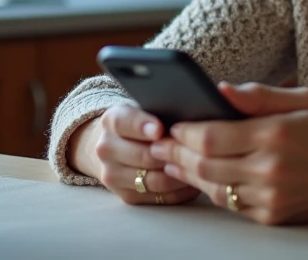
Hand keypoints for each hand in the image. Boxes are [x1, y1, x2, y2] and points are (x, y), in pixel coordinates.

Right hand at [68, 103, 200, 205]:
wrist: (115, 146)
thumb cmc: (141, 124)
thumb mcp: (144, 108)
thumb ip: (160, 111)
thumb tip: (189, 120)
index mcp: (111, 121)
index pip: (124, 122)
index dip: (143, 126)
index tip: (160, 129)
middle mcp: (107, 149)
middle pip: (143, 156)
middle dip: (171, 154)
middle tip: (196, 150)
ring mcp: (113, 175)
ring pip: (154, 180)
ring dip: (180, 174)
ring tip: (200, 166)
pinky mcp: (126, 196)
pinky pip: (160, 197)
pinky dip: (180, 190)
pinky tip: (194, 180)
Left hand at [151, 83, 307, 224]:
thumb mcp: (300, 99)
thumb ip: (258, 95)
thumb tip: (219, 90)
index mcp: (275, 134)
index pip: (212, 136)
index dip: (185, 132)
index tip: (171, 124)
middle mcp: (270, 169)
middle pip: (205, 164)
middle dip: (177, 153)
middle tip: (159, 144)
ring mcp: (270, 197)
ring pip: (213, 187)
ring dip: (188, 174)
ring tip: (171, 161)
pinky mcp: (272, 216)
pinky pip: (230, 205)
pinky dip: (212, 190)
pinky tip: (200, 178)